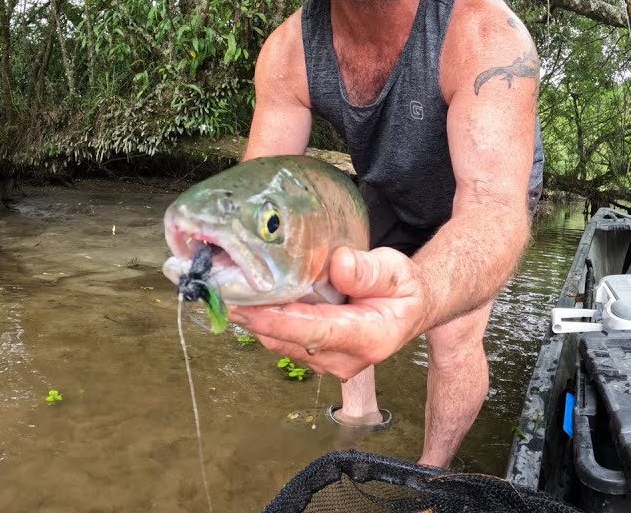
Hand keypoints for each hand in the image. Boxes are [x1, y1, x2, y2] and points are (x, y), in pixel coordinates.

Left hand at [227, 246, 431, 379]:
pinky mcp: (314, 357)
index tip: (249, 309)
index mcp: (370, 339)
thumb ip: (369, 271)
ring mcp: (328, 363)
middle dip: (255, 317)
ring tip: (229, 286)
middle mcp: (345, 360)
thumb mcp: (397, 270)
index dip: (280, 321)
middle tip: (222, 288)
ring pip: (280, 342)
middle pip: (290, 340)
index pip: (317, 332)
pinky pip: (281, 340)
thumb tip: (337, 266)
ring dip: (255, 318)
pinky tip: (249, 297)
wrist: (408, 309)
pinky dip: (264, 320)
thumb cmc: (402, 288)